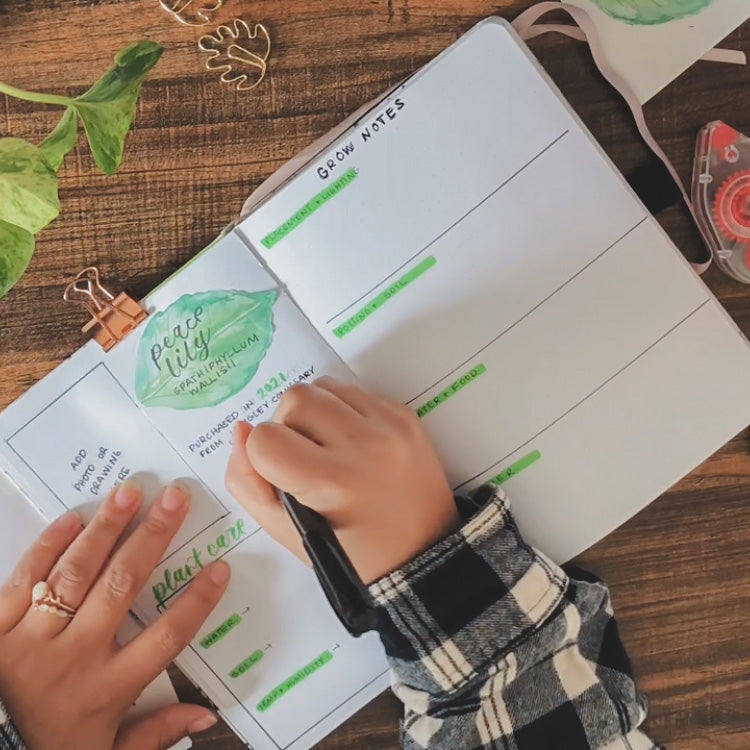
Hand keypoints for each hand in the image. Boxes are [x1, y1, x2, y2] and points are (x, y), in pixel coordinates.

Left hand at [0, 483, 230, 749]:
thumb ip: (155, 733)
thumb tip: (206, 716)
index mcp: (107, 687)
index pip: (165, 637)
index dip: (196, 602)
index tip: (220, 567)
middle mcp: (75, 655)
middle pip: (123, 586)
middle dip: (152, 537)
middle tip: (175, 497)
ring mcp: (32, 637)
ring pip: (76, 573)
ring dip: (105, 528)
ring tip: (128, 492)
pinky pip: (24, 578)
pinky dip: (48, 547)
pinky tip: (72, 519)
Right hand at [225, 377, 458, 583]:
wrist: (422, 554)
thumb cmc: (350, 554)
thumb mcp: (287, 533)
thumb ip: (248, 483)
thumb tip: (242, 429)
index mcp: (330, 483)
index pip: (265, 438)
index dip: (263, 455)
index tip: (283, 475)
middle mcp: (362, 447)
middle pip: (295, 398)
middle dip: (287, 424)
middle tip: (303, 456)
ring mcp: (389, 427)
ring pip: (324, 386)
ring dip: (314, 410)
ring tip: (327, 445)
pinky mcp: (405, 415)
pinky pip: (356, 390)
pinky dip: (343, 409)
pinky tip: (351, 440)